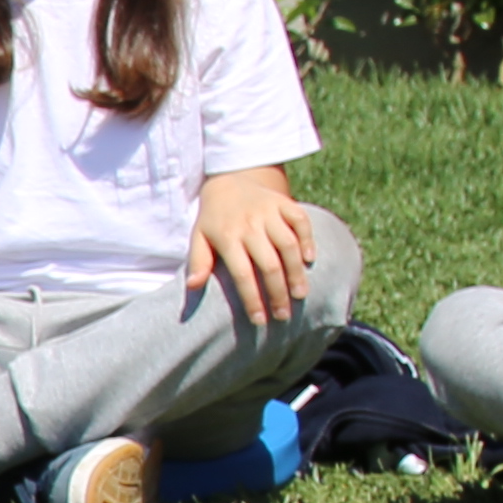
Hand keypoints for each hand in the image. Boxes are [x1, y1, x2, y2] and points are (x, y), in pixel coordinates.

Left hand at [185, 185, 318, 322]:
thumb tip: (192, 286)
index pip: (242, 274)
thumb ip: (198, 262)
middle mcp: (250, 224)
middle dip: (277, 293)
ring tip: (300, 295)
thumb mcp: (199, 237)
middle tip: (283, 316)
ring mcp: (269, 212)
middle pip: (269, 264)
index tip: (259, 321)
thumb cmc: (214, 219)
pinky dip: (308, 239)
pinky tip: (310, 260)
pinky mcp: (284, 203)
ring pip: (288, 245)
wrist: (229, 181)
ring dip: (296, 272)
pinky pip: (301, 221)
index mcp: (227, 237)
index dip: (252, 299)